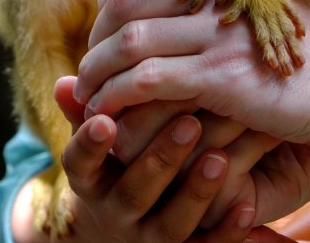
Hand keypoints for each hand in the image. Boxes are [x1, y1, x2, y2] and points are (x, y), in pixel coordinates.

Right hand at [11, 77, 256, 241]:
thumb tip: (62, 81)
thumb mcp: (100, 139)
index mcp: (94, 180)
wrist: (127, 231)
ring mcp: (151, 236)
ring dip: (195, 193)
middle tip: (189, 124)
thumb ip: (88, 110)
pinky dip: (226, 232)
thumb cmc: (119, 161)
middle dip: (159, 159)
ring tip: (219, 159)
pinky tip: (246, 208)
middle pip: (134, 193)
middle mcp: (119, 212)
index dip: (90, 146)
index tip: (104, 121)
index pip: (81, 164)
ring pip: (171, 224)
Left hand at [75, 0, 309, 154]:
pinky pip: (146, 80)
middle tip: (94, 64)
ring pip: (129, 37)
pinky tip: (107, 114)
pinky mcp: (224, 76)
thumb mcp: (279, 8)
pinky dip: (115, 95)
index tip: (109, 30)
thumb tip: (194, 2)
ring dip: (96, 68)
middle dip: (98, 33)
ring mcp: (222, 32)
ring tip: (87, 94)